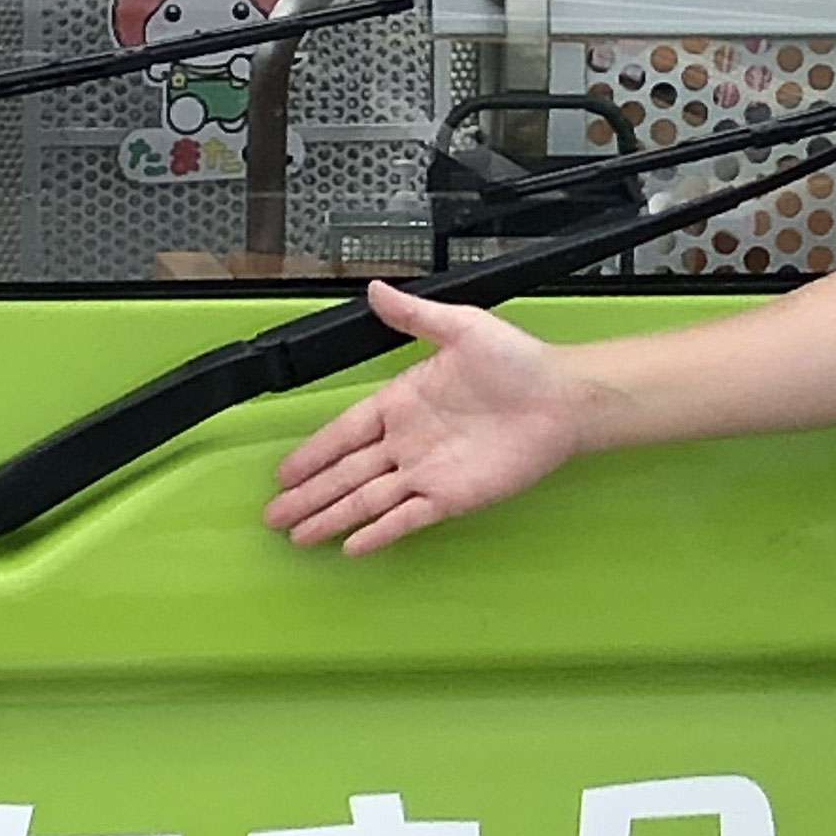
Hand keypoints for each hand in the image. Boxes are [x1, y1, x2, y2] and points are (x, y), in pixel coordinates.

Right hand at [263, 284, 589, 556]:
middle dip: (308, 494)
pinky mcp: (452, 496)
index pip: (344, 432)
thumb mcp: (461, 327)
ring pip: (367, 500)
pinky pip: (406, 517)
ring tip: (299, 536)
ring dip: (332, 517)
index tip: (284, 471)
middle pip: (345, 473)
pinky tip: (352, 546)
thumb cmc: (519, 361)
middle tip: (273, 515)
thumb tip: (375, 289)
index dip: (312, 452)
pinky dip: (378, 532)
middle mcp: (408, 441)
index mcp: (402, 401)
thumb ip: (414, 315)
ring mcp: (427, 471)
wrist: (562, 398)